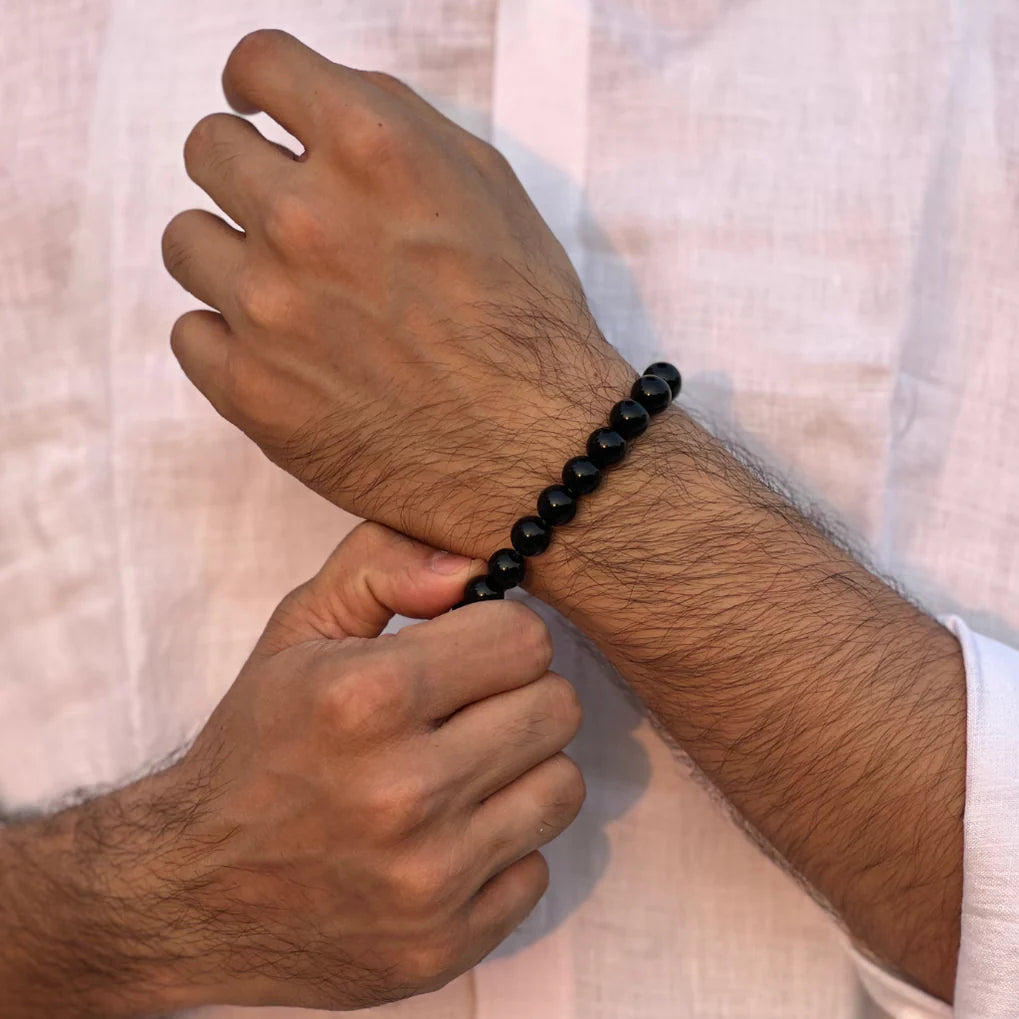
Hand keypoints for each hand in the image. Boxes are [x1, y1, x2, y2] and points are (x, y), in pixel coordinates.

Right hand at [0, 523, 583, 1015]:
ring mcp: (428, 879)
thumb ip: (382, 566)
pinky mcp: (443, 944)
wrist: (188, 887)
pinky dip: (500, 850)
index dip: (501, 636)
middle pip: (556, 709)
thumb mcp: (299, 630)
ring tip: (461, 771)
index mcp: (367, 698)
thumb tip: (472, 563)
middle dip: (518, 697)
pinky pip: (537, 869)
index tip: (471, 652)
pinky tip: (445, 839)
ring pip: (562, 786)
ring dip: (521, 772)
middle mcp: (403, 791)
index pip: (525, 639)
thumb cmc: (256, 743)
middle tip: (467, 712)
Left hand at [162, 29, 632, 554]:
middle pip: (208, 148)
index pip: (259, 63)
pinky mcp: (250, 390)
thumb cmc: (525, 323)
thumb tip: (320, 105)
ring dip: (231, 255)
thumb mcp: (490, 190)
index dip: (257, 83)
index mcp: (372, 150)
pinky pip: (190, 332)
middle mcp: (306, 219)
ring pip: (187, 242)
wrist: (536, 451)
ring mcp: (268, 309)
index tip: (259, 109)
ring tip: (289, 292)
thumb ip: (399, 127)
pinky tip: (281, 351)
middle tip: (287, 213)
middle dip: (246, 168)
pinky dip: (227, 336)